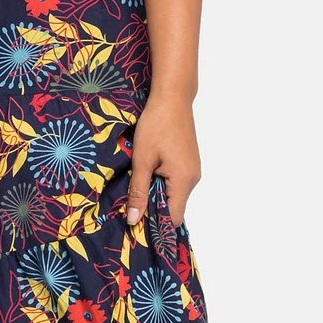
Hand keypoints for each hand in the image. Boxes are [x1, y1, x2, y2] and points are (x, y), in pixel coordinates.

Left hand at [125, 93, 200, 227]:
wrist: (172, 98)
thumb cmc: (156, 125)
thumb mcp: (142, 160)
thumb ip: (138, 192)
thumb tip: (134, 221)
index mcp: (183, 181)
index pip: (173, 218)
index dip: (155, 225)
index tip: (135, 224)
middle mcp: (193, 179)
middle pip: (174, 207)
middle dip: (152, 209)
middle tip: (130, 207)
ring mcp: (192, 170)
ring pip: (173, 194)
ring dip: (155, 194)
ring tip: (136, 187)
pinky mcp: (189, 162)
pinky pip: (175, 182)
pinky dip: (161, 183)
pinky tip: (146, 174)